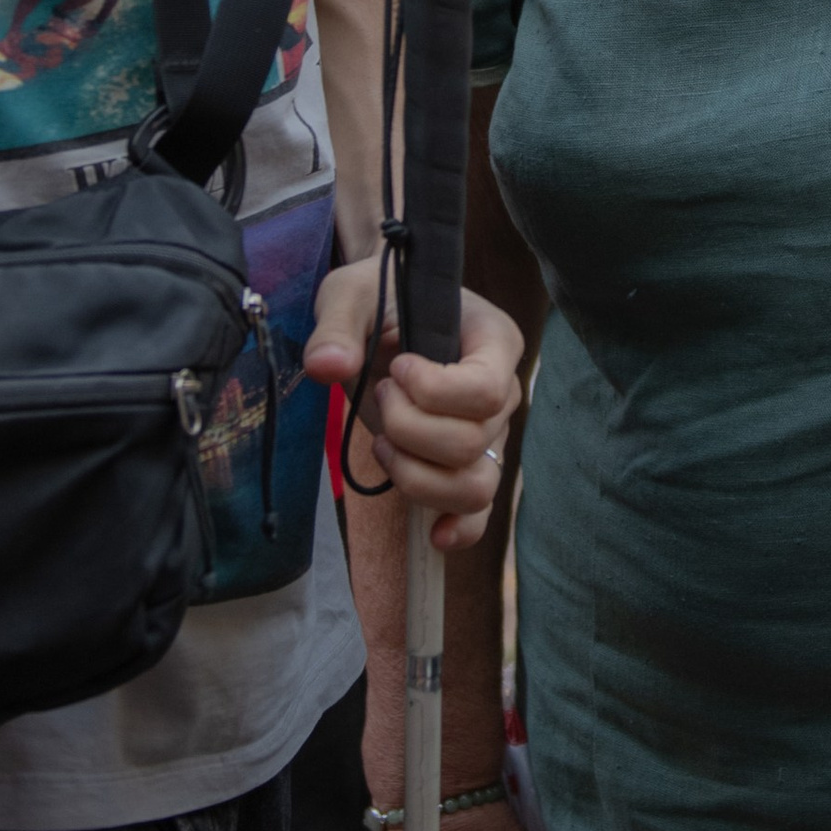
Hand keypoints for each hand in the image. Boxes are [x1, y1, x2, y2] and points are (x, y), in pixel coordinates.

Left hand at [304, 265, 524, 550]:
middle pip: (470, 442)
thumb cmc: (379, 297)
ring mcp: (490, 434)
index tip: (396, 367)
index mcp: (494, 341)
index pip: (487, 388)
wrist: (384, 315)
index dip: (435, 392)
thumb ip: (337, 326)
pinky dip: (460, 528)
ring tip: (383, 443)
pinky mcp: (468, 466)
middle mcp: (503, 392)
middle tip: (379, 394)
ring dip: (414, 475)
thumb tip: (327, 367)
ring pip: (474, 485)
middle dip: (407, 429)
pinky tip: (433, 536)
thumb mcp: (350, 295)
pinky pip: (479, 511)